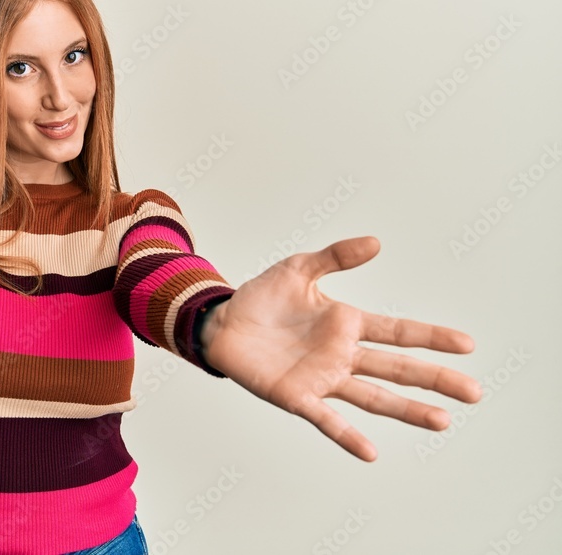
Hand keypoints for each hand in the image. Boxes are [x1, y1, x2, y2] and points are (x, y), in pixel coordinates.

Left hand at [200, 236, 482, 461]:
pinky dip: (347, 435)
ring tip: (442, 420)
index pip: (399, 331)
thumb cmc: (261, 298)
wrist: (221, 323)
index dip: (431, 337)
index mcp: (346, 324)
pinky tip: (370, 452)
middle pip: (397, 368)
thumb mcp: (298, 269)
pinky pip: (327, 420)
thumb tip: (376, 243)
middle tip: (474, 391)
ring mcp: (322, 378)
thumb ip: (335, 257)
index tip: (467, 344)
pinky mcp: (297, 396)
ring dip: (407, 409)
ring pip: (373, 396)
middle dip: (435, 379)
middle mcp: (342, 355)